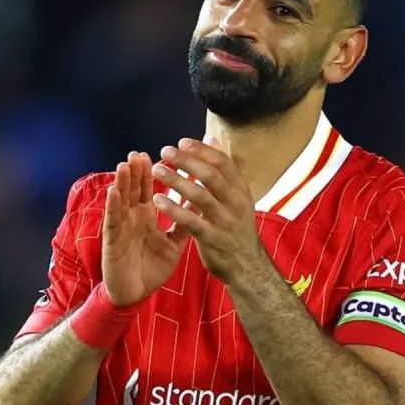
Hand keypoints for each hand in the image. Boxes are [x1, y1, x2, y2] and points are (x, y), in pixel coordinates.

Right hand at [102, 151, 188, 306]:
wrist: (136, 294)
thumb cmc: (152, 268)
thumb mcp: (173, 243)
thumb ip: (185, 223)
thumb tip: (200, 204)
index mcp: (146, 216)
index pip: (150, 189)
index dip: (154, 172)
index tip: (163, 154)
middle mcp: (132, 218)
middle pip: (134, 190)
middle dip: (137, 172)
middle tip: (140, 153)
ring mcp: (121, 227)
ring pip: (121, 200)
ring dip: (123, 182)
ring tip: (126, 164)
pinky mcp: (112, 241)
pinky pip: (112, 221)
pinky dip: (113, 206)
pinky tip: (113, 192)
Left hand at [150, 138, 266, 283]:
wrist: (247, 266)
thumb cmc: (235, 227)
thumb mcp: (236, 196)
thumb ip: (222, 169)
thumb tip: (212, 138)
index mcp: (241, 190)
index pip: (223, 162)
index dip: (202, 150)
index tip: (182, 142)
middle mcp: (236, 202)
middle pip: (210, 175)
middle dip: (187, 161)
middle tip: (165, 152)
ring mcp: (225, 221)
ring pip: (200, 195)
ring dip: (176, 181)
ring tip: (157, 171)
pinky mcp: (213, 238)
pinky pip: (191, 221)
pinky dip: (174, 209)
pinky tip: (158, 200)